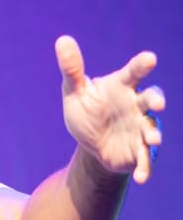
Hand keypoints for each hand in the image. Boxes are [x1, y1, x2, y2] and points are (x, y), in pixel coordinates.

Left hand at [57, 35, 165, 183]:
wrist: (91, 143)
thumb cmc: (86, 111)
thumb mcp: (75, 93)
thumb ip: (72, 69)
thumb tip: (62, 40)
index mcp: (121, 88)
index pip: (133, 73)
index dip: (142, 65)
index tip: (149, 58)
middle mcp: (136, 106)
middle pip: (150, 99)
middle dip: (156, 100)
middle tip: (157, 103)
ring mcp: (140, 127)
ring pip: (152, 128)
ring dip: (154, 134)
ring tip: (153, 139)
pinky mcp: (140, 150)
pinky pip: (146, 158)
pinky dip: (146, 167)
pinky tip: (142, 178)